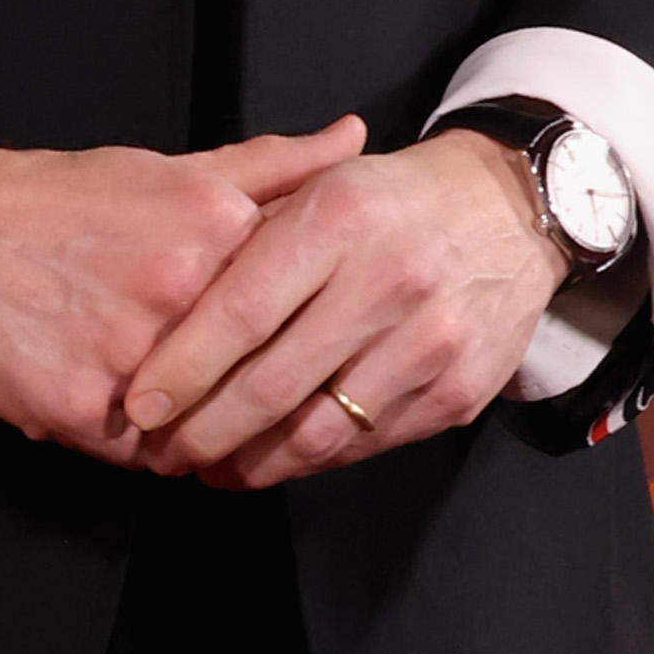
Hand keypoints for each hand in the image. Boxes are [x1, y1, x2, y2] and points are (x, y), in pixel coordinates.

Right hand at [0, 126, 362, 454]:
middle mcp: (182, 293)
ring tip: (161, 397)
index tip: (281, 347)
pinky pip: (141, 456)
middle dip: (246, 390)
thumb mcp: (168, 169)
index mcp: (216, 229)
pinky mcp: (84, 410)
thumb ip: (270, 166)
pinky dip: (135, 443)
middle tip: (223, 387)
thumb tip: (351, 139)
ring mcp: (133, 357)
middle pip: (255, 376)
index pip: (298, 309)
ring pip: (203, 426)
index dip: (291, 337)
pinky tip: (113, 405)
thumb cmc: (55, 200)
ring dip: (193, 424)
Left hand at [120, 128, 589, 486]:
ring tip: (213, 468)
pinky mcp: (460, 391)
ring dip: (254, 463)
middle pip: (273, 385)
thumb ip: (244, 232)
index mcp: (339, 219)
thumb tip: (161, 301)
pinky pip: (369, 445)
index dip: (182, 371)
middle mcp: (390, 281)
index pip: (241, 312)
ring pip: (320, 432)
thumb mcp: (319, 185)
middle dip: (204, 433)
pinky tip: (278, 459)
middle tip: (163, 454)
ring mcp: (431, 342)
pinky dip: (314, 460)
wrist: (513, 209)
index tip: (140, 408)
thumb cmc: (391, 201)